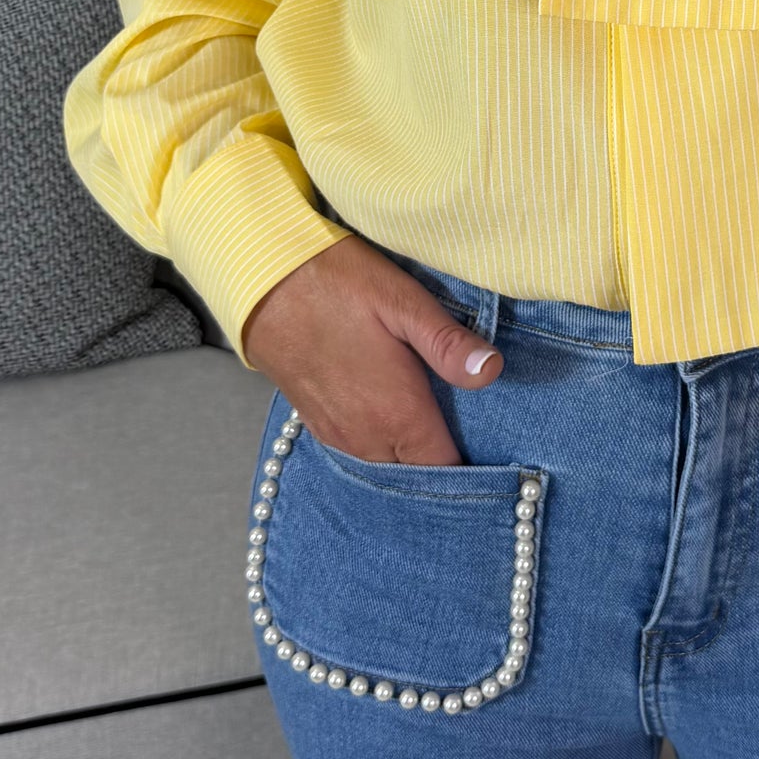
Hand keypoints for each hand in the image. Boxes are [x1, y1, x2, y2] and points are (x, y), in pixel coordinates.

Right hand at [241, 236, 503, 464]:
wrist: (262, 283)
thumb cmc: (337, 285)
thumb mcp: (403, 301)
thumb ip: (448, 343)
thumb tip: (493, 371)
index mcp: (397, 416)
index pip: (447, 471)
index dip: (475, 466)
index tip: (496, 449)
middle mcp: (367, 438)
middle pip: (418, 475)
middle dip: (444, 463)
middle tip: (473, 436)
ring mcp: (339, 436)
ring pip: (388, 469)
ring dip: (412, 458)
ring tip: (439, 430)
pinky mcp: (319, 425)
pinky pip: (362, 455)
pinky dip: (383, 449)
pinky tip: (397, 423)